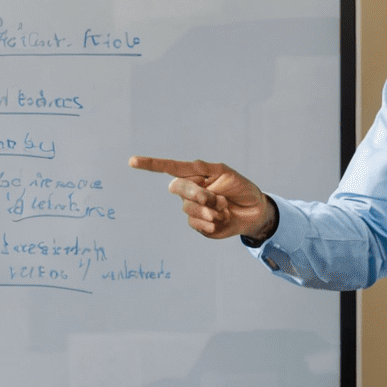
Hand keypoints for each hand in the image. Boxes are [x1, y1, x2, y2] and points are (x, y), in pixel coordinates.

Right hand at [129, 155, 276, 241]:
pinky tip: (222, 219)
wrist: (254, 211)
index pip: (169, 168)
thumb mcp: (225, 173)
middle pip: (177, 188)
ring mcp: (193, 209)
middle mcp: (190, 191)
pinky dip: (211, 222)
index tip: (132, 161)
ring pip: (188, 209)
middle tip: (216, 198)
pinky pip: (197, 224)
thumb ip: (202, 171)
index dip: (150, 165)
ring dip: (209, 209)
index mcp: (194, 175)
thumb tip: (178, 178)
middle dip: (197, 194)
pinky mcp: (199, 225)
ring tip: (224, 208)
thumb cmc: (241, 188)